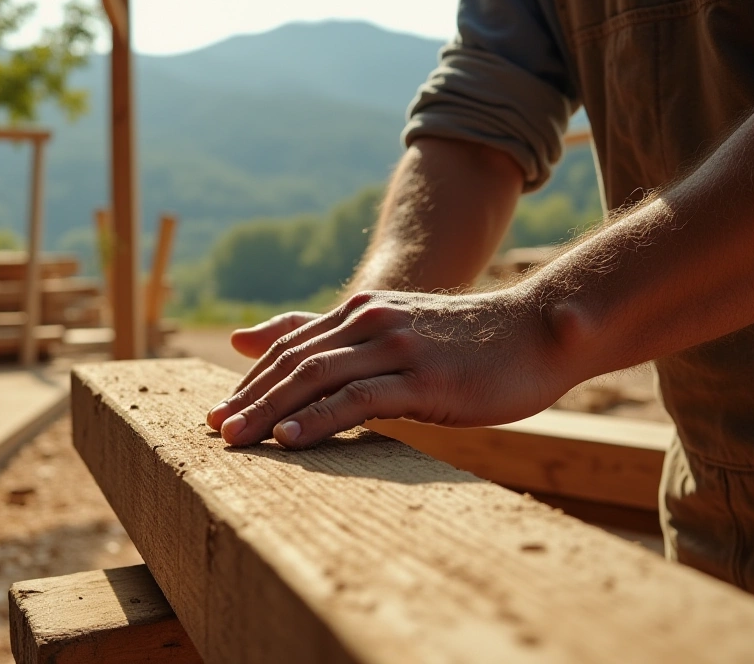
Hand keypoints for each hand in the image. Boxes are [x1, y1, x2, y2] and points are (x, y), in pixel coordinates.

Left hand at [206, 290, 571, 448]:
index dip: (251, 381)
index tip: (218, 414)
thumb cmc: (465, 342)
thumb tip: (247, 339)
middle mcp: (371, 322)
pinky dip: (318, 419)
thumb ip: (328, 337)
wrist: (538, 330)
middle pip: (293, 362)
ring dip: (269, 410)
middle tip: (214, 432)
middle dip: (249, 398)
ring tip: (236, 441)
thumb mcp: (392, 331)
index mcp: (362, 312)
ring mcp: (396, 348)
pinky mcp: (423, 379)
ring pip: (315, 378)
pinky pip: (358, 399)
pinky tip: (291, 441)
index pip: (291, 347)